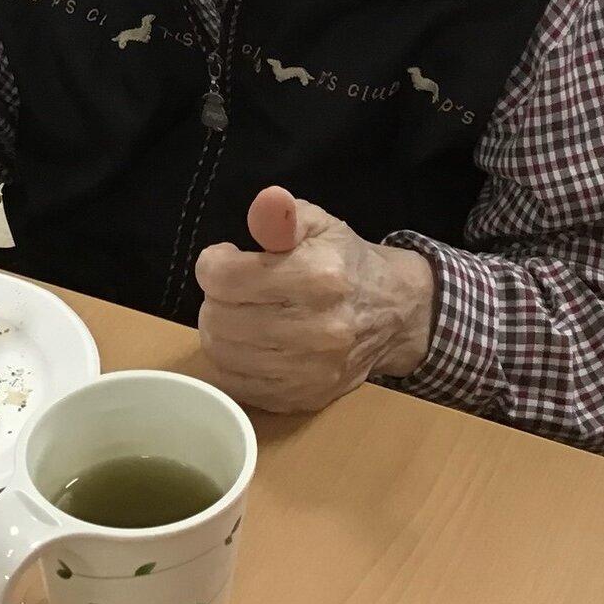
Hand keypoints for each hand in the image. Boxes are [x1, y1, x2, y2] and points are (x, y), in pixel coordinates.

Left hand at [194, 186, 436, 413]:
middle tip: (235, 289)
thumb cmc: (345, 262)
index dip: (213, 264)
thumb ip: (283, 215)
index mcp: (317, 277)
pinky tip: (249, 343)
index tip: (225, 259)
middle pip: (218, 318)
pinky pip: (237, 386)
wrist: (390, 314)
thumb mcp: (318, 224)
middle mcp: (315, 329)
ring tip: (241, 314)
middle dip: (216, 298)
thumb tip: (265, 204)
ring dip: (221, 330)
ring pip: (222, 354)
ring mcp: (309, 371)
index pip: (224, 278)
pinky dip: (232, 363)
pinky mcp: (302, 399)